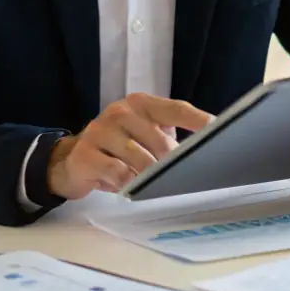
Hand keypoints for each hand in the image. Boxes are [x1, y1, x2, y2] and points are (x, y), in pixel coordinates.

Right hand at [47, 93, 213, 199]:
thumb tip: (202, 151)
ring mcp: (100, 131)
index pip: (176, 108)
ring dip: (149, 177)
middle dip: (172, 162)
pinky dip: (127, 184)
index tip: (219, 131)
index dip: (199, 120)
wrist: (70, 160)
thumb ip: (168, 136)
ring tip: (149, 184)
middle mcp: (121, 112)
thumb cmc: (118, 147)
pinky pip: (118, 174)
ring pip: (140, 159)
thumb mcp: (144, 135)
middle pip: (160, 140)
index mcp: (141, 104)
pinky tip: (126, 187)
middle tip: (178, 176)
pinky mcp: (85, 155)